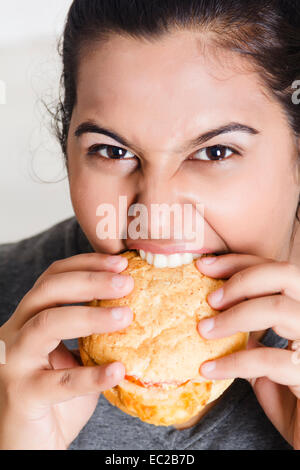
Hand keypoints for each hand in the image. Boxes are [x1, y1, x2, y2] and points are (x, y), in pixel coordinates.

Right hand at [0, 253, 133, 449]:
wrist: (32, 444)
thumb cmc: (58, 398)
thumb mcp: (77, 356)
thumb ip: (93, 333)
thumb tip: (134, 306)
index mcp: (29, 319)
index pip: (52, 278)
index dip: (85, 264)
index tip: (121, 263)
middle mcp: (15, 334)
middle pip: (47, 292)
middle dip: (89, 281)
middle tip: (127, 283)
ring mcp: (13, 363)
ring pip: (46, 325)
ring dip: (90, 316)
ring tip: (126, 317)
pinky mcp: (21, 394)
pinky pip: (60, 382)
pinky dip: (92, 375)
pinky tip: (118, 371)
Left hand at [196, 254, 299, 449]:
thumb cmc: (291, 395)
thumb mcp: (267, 359)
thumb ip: (250, 336)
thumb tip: (213, 313)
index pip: (276, 270)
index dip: (240, 262)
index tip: (204, 265)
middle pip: (286, 274)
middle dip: (242, 279)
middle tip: (210, 298)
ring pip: (278, 309)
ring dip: (234, 317)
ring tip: (204, 330)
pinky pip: (268, 360)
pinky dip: (232, 362)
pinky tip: (208, 369)